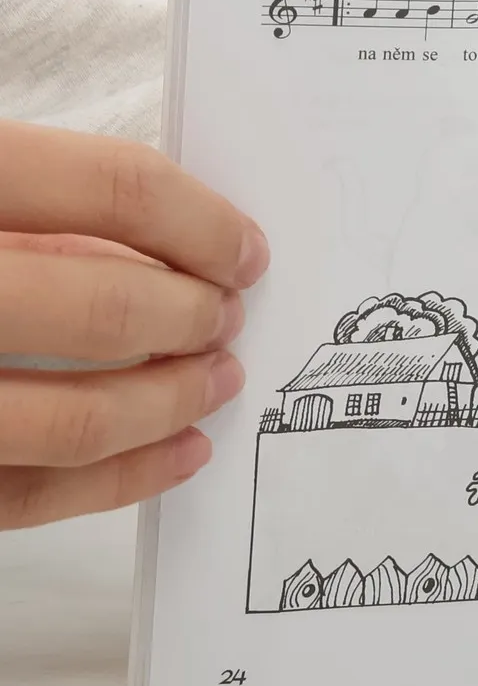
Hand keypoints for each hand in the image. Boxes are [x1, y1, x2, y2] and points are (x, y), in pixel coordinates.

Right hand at [0, 119, 267, 528]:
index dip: (200, 221)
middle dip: (190, 316)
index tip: (246, 249)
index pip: (110, 188)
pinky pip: (20, 498)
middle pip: (100, 308)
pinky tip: (174, 452)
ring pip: (67, 421)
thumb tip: (175, 251)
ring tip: (215, 381)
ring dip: (166, 405)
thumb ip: (47, 213)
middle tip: (228, 317)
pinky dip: (115, 481)